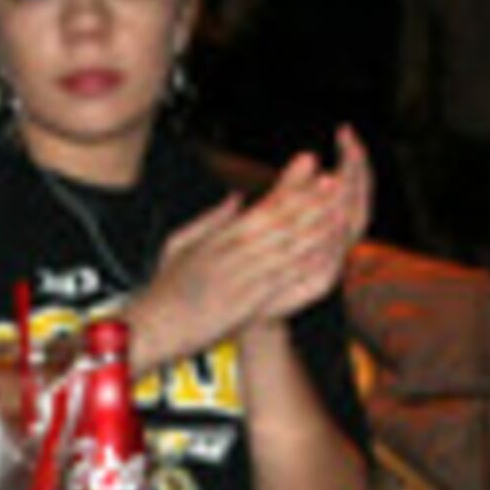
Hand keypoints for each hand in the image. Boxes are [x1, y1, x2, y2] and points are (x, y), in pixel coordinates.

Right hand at [136, 134, 364, 356]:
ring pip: (286, 248)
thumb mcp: (179, 244)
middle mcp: (232, 254)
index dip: (289, 182)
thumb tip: (237, 196)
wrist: (150, 328)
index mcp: (219, 238)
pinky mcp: (247, 306)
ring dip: (315, 227)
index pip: (261, 205)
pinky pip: (283, 282)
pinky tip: (326, 253)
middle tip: (336, 179)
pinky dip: (306, 266)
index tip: (309, 161)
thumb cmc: (163, 290)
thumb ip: (210, 219)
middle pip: (279, 222)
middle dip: (310, 200)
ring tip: (339, 207)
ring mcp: (241, 279)